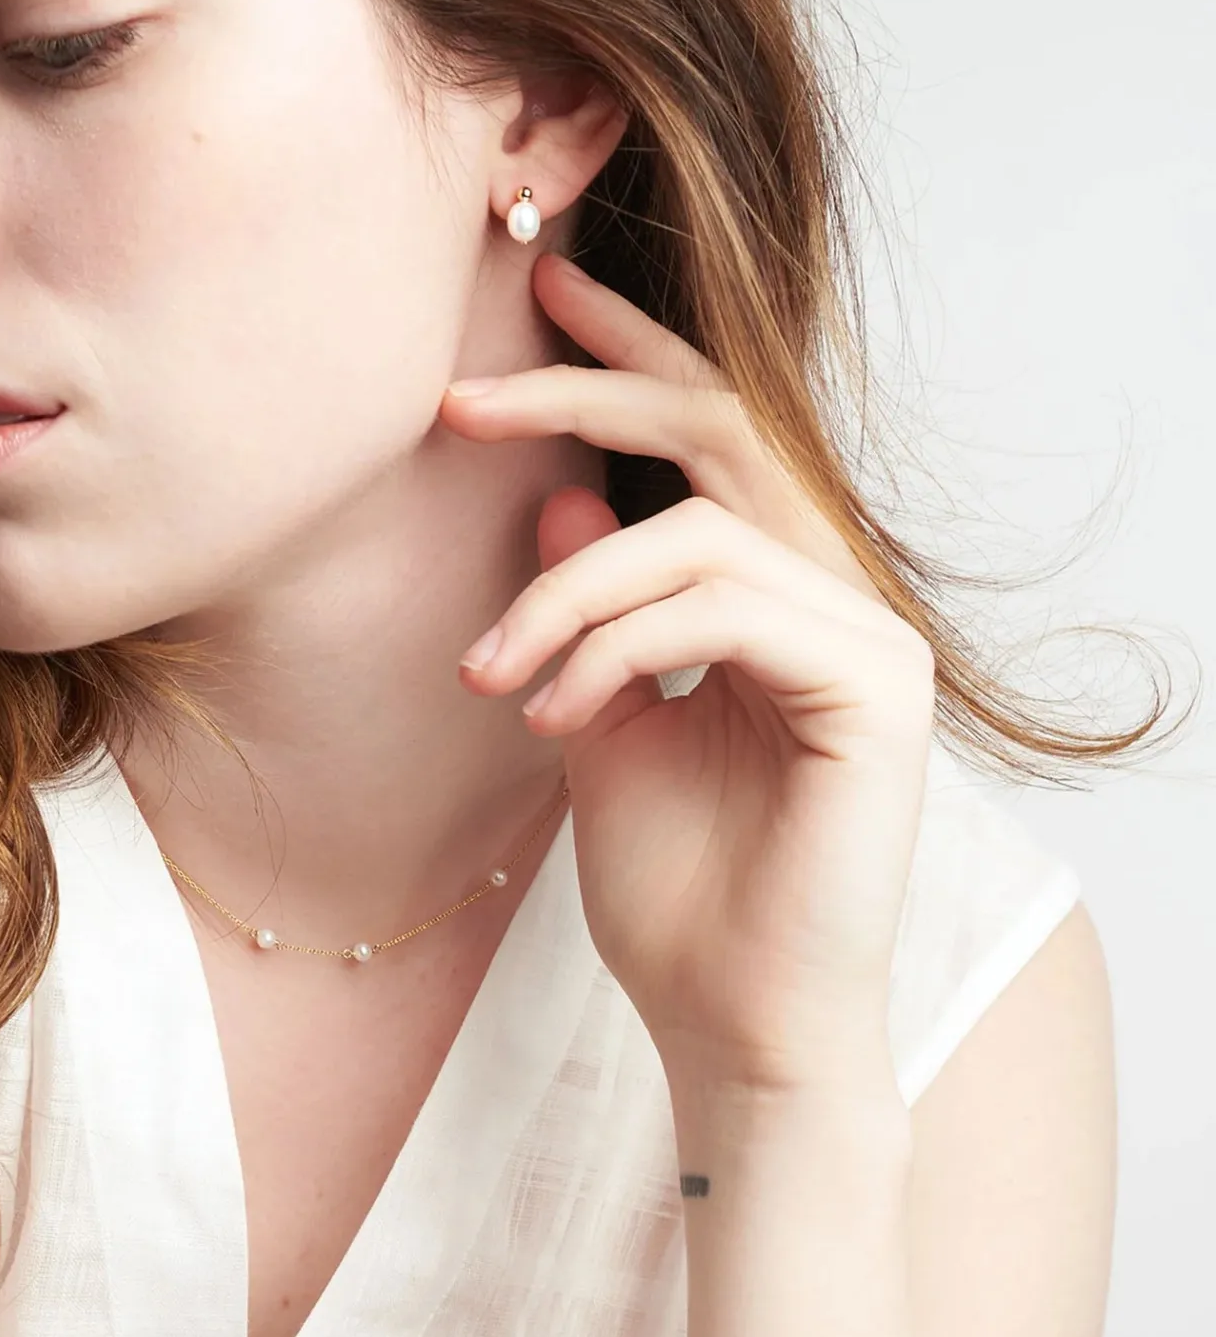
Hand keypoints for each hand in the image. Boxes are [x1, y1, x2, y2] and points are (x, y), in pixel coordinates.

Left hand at [440, 253, 935, 1096]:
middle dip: (587, 393)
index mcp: (778, 598)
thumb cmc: (674, 897)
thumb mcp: (595, 723)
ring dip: (561, 597)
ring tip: (488, 676)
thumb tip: (556, 490)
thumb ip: (584, 613)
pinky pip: (722, 605)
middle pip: (719, 436)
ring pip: (695, 534)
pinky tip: (553, 710)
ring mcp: (869, 635)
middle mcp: (838, 596)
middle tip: (460, 398)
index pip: (710, 445)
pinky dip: (614, 645)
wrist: (730, 1027)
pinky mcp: (877, 685)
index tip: (530, 309)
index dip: (626, 367)